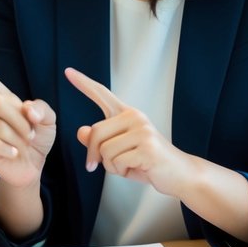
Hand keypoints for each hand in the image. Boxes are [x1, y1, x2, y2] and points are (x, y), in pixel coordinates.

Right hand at [0, 50, 56, 188]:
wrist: (32, 165)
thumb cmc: (38, 138)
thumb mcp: (48, 120)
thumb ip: (42, 109)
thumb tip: (27, 110)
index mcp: (4, 98)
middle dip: (19, 120)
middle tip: (31, 134)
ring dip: (16, 137)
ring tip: (23, 145)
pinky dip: (9, 149)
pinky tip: (13, 153)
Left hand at [65, 66, 188, 195]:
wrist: (180, 175)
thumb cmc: (148, 162)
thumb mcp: (119, 151)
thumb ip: (100, 141)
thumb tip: (81, 131)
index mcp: (127, 114)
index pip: (101, 94)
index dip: (83, 83)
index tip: (67, 71)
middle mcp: (135, 117)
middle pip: (96, 133)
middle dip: (95, 155)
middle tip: (102, 167)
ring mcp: (143, 130)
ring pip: (105, 151)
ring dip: (112, 166)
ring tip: (131, 165)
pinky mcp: (147, 147)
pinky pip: (117, 162)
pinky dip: (122, 172)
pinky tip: (138, 169)